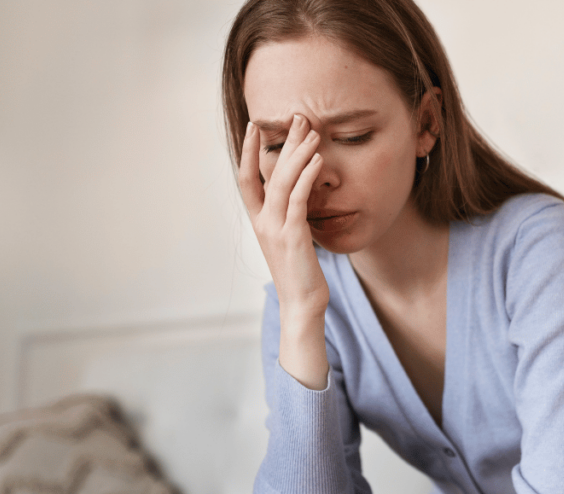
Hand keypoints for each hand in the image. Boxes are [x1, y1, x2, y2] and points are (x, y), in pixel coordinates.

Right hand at [239, 114, 328, 315]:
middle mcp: (263, 222)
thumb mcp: (292, 239)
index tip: (255, 126)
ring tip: (312, 132)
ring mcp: (276, 228)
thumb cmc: (301, 273)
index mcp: (259, 221)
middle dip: (282, 143)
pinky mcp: (293, 236)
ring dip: (298, 154)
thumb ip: (290, 217)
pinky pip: (298, 199)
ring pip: (282, 181)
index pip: (246, 179)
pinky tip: (317, 160)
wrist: (302, 304)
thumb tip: (299, 195)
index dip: (248, 152)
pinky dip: (306, 176)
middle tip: (296, 117)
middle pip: (267, 172)